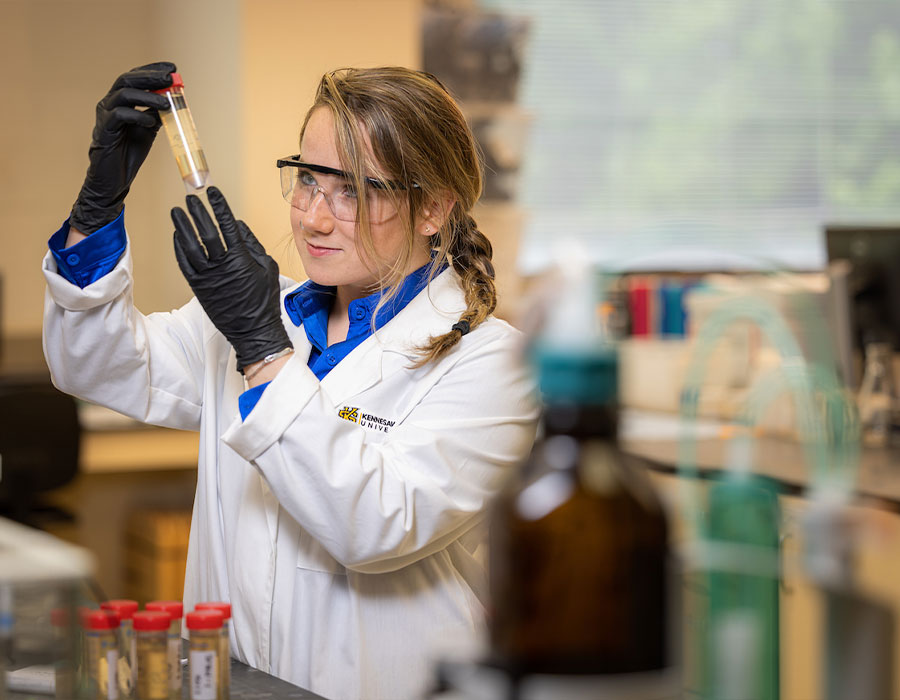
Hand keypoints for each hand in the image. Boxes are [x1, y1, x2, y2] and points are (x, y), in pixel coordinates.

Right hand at [70, 62, 175, 233]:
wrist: (114, 181)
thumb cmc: (128, 154)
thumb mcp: (148, 130)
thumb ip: (156, 114)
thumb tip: (172, 102)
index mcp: (120, 102)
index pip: (134, 78)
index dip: (152, 70)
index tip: (172, 67)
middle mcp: (109, 104)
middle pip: (127, 80)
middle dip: (150, 76)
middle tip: (171, 76)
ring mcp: (105, 116)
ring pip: (123, 94)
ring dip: (146, 95)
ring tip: (166, 102)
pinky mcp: (104, 131)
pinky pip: (119, 115)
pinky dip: (137, 115)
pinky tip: (151, 121)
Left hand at [172, 186, 291, 370]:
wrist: (253, 330)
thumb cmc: (263, 301)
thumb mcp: (267, 268)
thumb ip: (253, 245)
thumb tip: (238, 226)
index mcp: (241, 259)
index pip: (227, 225)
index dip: (219, 206)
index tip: (212, 193)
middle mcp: (222, 265)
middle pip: (206, 232)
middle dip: (197, 212)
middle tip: (190, 198)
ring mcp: (207, 276)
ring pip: (190, 246)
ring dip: (182, 227)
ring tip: (176, 212)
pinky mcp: (198, 287)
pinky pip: (184, 264)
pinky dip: (179, 249)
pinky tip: (177, 237)